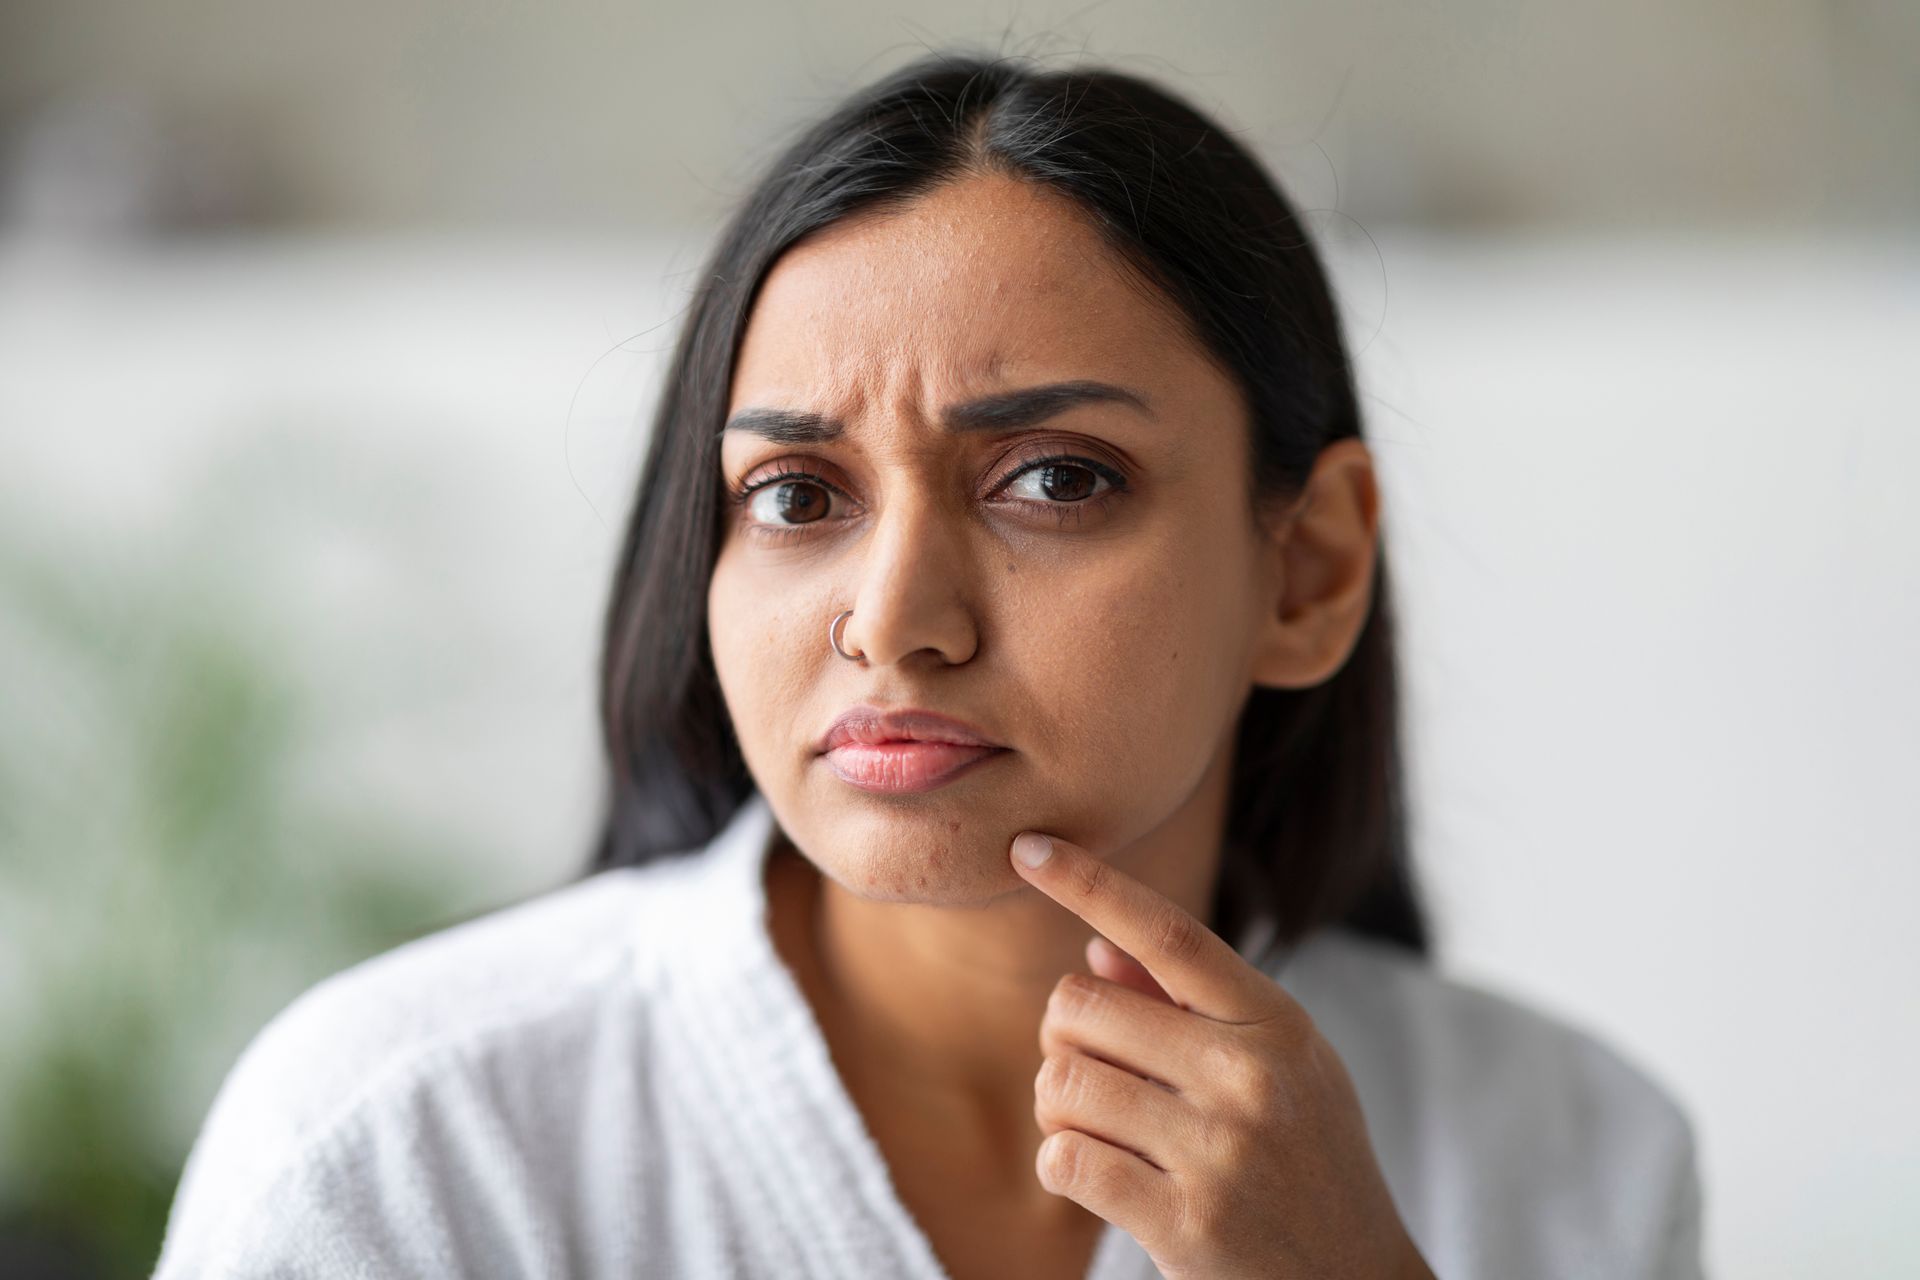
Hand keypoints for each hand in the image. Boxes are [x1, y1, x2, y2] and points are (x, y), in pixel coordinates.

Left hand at [1009, 830, 1434, 1279]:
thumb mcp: (1277, 1069)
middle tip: (1095, 1076)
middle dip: (1064, 1039)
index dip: (1090, 883)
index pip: (1169, 931)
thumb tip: (1094, 949)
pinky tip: (1098, 1176)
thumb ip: (1188, 1007)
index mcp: (1276, 1023)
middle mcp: (1250, 1075)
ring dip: (1059, 1109)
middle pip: (1083, 1006)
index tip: (1028, 845)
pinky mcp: (1186, 1221)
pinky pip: (1064, 1160)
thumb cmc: (1305, 1163)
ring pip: (1063, 1083)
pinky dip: (1061, 1165)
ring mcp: (1220, 1150)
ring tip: (1101, 1131)